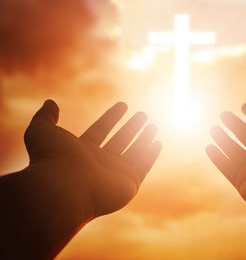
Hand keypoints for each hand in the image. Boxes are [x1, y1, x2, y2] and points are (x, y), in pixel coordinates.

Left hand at [24, 100, 161, 217]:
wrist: (64, 187)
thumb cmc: (53, 159)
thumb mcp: (42, 131)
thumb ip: (45, 117)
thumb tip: (50, 102)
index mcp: (82, 151)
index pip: (101, 130)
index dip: (112, 117)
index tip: (123, 105)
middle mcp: (100, 164)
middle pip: (120, 141)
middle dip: (132, 128)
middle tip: (143, 115)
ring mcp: (114, 175)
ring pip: (133, 153)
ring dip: (144, 139)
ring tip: (153, 126)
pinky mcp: (128, 185)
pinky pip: (143, 167)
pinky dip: (150, 156)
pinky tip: (157, 143)